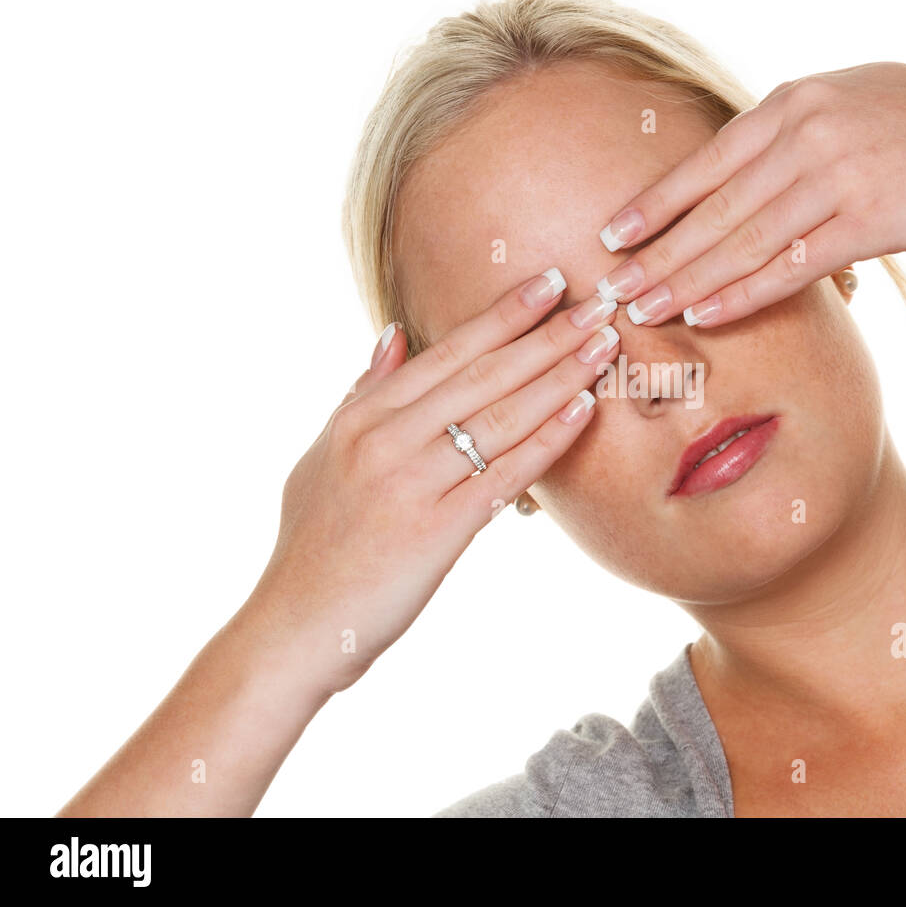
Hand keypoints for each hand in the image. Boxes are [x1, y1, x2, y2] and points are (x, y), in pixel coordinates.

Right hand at [244, 269, 621, 696]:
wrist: (295, 626)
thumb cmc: (314, 545)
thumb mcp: (324, 455)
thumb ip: (363, 394)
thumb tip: (395, 334)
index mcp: (362, 417)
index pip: (447, 352)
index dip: (503, 315)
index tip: (549, 283)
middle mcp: (384, 439)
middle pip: (483, 373)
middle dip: (547, 334)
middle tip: (600, 300)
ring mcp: (409, 482)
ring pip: (500, 415)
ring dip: (560, 376)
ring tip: (605, 345)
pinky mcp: (435, 530)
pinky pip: (504, 474)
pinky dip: (548, 439)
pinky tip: (584, 410)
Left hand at [592, 62, 905, 326]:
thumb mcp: (862, 100)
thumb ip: (806, 127)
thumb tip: (765, 154)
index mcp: (797, 102)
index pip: (708, 162)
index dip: (656, 203)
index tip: (613, 235)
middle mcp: (805, 131)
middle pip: (713, 205)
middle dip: (655, 253)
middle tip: (609, 289)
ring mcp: (835, 173)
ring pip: (741, 239)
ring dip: (685, 280)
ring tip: (642, 312)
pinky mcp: (871, 217)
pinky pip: (791, 264)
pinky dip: (743, 293)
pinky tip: (705, 316)